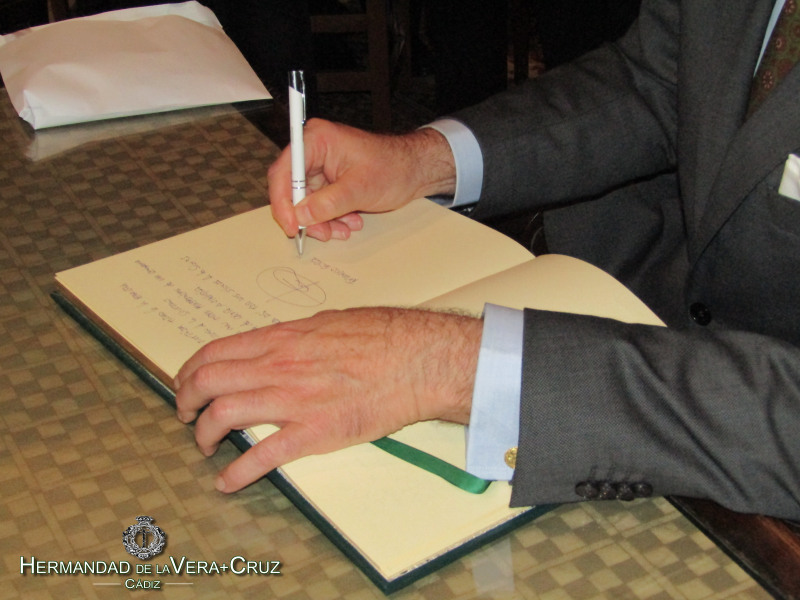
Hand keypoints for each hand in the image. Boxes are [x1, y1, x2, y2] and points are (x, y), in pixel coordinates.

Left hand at [174, 307, 481, 491]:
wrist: (418, 359)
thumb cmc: (384, 335)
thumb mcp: (330, 322)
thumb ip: (297, 336)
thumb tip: (282, 344)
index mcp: (282, 338)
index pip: (215, 352)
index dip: (190, 370)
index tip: (186, 383)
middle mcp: (278, 366)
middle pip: (207, 381)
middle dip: (185, 401)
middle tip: (186, 415)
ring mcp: (293, 400)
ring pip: (222, 415)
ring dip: (202, 435)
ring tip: (204, 445)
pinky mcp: (313, 433)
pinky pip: (261, 456)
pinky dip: (236, 474)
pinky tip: (226, 483)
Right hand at [268, 119, 456, 241]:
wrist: (416, 170)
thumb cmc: (393, 168)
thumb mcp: (359, 188)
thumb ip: (327, 203)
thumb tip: (300, 216)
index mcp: (316, 140)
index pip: (284, 171)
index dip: (283, 201)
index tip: (292, 225)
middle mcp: (314, 151)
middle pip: (292, 189)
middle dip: (308, 216)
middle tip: (322, 234)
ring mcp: (322, 167)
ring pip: (307, 202)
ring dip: (323, 220)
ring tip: (345, 229)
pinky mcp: (330, 181)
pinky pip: (320, 204)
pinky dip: (332, 218)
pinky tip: (351, 222)